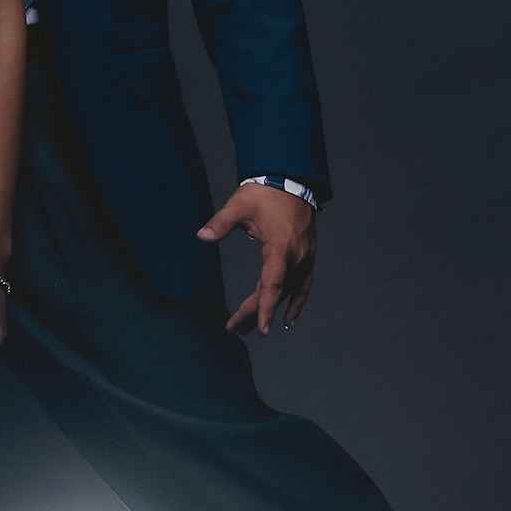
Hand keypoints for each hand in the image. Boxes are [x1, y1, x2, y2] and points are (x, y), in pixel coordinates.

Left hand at [197, 184, 316, 336]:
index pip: (272, 284)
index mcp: (279, 247)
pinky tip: (289, 317)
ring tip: (252, 328)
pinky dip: (297, 302)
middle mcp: (296, 257)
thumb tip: (201, 235)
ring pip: (288, 291)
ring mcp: (305, 258)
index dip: (265, 308)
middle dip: (255, 313)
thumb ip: (221, 223)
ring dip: (271, 309)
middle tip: (234, 329)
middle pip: (276, 292)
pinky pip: (304, 285)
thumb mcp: (240, 205)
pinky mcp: (309, 256)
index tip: (261, 329)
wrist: (292, 180)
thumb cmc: (265, 193)